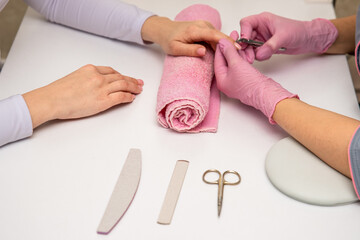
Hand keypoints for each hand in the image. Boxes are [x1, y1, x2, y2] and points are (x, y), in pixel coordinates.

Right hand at [22, 65, 142, 127]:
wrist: (52, 100)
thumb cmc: (58, 92)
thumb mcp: (74, 77)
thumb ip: (87, 78)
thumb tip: (94, 85)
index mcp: (90, 69)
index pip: (111, 71)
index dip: (121, 74)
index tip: (125, 77)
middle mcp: (98, 77)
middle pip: (120, 77)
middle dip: (131, 80)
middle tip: (139, 82)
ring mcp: (101, 88)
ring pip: (123, 85)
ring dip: (133, 87)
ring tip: (139, 90)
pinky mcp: (103, 101)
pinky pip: (121, 97)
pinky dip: (128, 96)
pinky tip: (132, 97)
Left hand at [141, 16, 236, 56]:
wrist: (165, 30)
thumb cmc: (168, 39)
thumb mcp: (175, 48)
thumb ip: (189, 50)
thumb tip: (204, 52)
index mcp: (194, 30)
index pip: (214, 35)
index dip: (226, 42)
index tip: (236, 48)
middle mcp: (201, 25)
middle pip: (219, 36)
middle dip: (230, 45)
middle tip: (240, 56)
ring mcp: (204, 26)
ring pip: (218, 36)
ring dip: (226, 45)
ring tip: (235, 56)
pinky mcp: (205, 28)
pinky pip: (215, 36)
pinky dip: (220, 43)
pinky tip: (225, 52)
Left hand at [214, 32, 297, 123]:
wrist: (266, 93)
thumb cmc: (250, 83)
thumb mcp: (236, 64)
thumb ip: (228, 52)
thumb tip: (221, 42)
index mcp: (221, 80)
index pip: (217, 60)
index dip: (221, 47)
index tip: (223, 37)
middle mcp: (227, 81)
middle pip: (225, 61)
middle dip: (229, 48)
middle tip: (232, 36)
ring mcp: (236, 81)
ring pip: (233, 62)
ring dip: (236, 51)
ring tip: (239, 40)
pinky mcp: (245, 79)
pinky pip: (240, 66)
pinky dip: (242, 57)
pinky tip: (244, 50)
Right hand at [239, 12, 337, 60]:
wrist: (307, 39)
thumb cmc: (298, 31)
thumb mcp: (284, 36)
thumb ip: (270, 45)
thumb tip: (259, 54)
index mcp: (263, 20)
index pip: (246, 24)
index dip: (243, 33)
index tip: (245, 44)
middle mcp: (260, 29)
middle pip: (244, 37)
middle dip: (245, 48)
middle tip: (249, 57)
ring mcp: (261, 39)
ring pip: (248, 47)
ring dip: (250, 54)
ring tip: (256, 58)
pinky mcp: (264, 47)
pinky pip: (256, 53)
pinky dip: (258, 57)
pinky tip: (266, 56)